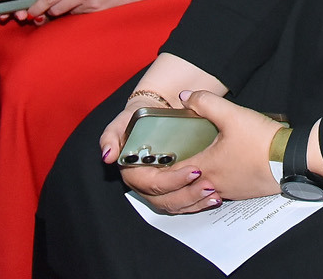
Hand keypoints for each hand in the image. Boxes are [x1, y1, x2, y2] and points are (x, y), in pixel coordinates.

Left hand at [26, 0, 163, 18]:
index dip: (37, 5)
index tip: (29, 9)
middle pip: (56, 8)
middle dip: (48, 10)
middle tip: (41, 11)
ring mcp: (94, 5)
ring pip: (69, 13)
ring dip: (64, 11)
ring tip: (60, 9)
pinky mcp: (103, 13)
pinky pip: (83, 15)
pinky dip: (78, 12)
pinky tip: (80, 7)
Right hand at [98, 96, 219, 214]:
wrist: (152, 117)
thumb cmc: (137, 121)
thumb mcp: (122, 122)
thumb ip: (110, 136)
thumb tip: (108, 155)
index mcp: (133, 172)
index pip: (152, 183)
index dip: (172, 181)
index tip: (193, 170)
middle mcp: (146, 185)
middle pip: (166, 199)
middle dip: (188, 194)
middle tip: (208, 184)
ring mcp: (159, 190)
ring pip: (176, 205)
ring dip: (195, 202)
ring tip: (213, 193)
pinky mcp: (173, 190)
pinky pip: (184, 203)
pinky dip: (199, 203)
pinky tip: (214, 197)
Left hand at [123, 91, 283, 210]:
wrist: (293, 160)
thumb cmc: (262, 140)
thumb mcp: (232, 114)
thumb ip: (205, 102)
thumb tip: (184, 97)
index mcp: (204, 168)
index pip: (167, 176)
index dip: (152, 171)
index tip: (143, 164)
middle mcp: (211, 185)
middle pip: (176, 195)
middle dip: (161, 186)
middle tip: (152, 173)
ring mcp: (225, 192)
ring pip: (192, 200)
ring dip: (180, 193)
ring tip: (173, 179)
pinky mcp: (238, 192)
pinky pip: (209, 198)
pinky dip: (198, 193)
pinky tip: (202, 180)